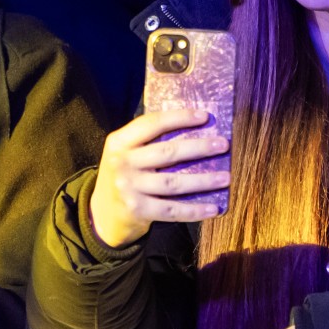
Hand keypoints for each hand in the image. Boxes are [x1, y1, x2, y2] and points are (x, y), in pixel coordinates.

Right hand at [89, 109, 231, 248]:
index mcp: (119, 141)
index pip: (152, 124)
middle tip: (223, 144)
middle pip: (168, 152)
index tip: (205, 116)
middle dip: (199, 148)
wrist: (102, 212)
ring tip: (226, 177)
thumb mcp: (127, 151)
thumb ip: (149, 139)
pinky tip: (214, 208)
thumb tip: (195, 126)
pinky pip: (172, 210)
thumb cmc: (126, 173)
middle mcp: (122, 163)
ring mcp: (129, 188)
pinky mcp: (137, 211)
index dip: (180, 118)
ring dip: (203, 180)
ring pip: (174, 183)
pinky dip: (195, 210)